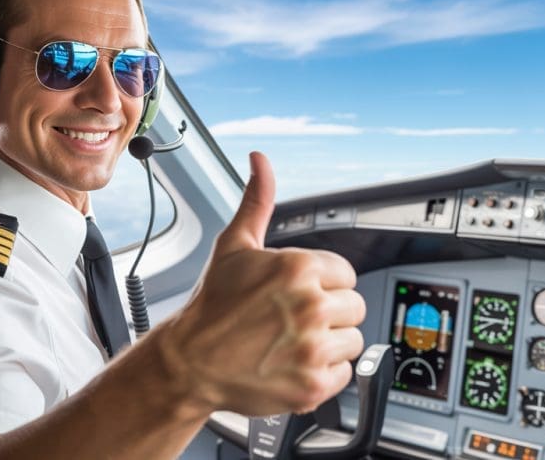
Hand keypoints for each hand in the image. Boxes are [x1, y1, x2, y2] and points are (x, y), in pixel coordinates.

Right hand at [164, 152, 365, 415]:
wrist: (189, 363)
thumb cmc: (212, 305)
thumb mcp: (235, 246)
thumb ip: (257, 201)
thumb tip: (260, 160)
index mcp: (298, 268)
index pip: (345, 273)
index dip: (323, 283)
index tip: (298, 295)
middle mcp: (310, 306)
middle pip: (354, 306)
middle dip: (329, 313)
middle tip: (293, 321)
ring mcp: (313, 348)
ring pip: (353, 340)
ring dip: (329, 343)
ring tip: (293, 342)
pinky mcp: (313, 385)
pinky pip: (345, 373)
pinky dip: (324, 373)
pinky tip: (294, 364)